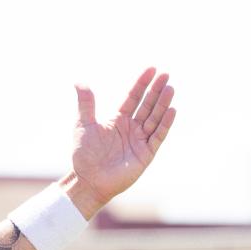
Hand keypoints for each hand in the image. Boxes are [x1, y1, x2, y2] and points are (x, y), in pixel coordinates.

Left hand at [67, 68, 176, 217]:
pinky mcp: (146, 154)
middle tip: (165, 75)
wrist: (88, 180)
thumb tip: (79, 82)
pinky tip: (171, 110)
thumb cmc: (84, 155)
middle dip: (156, 90)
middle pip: (147, 105)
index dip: (141, 84)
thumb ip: (86, 104)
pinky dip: (165, 124)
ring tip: (170, 88)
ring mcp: (140, 140)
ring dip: (162, 104)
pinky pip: (158, 136)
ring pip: (154, 118)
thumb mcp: (83, 125)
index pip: (133, 98)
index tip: (151, 69)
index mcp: (118, 120)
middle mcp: (132, 128)